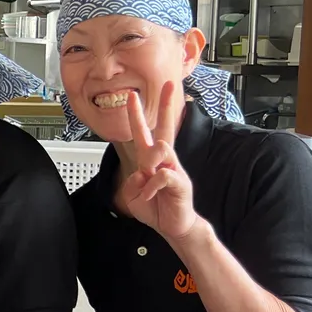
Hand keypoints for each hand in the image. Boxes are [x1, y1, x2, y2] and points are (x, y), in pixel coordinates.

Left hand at [117, 82, 198, 241]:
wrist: (173, 226)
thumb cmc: (156, 208)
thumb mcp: (134, 194)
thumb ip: (133, 181)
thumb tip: (141, 172)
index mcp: (150, 161)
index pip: (144, 132)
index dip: (136, 115)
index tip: (132, 96)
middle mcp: (164, 161)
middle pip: (165, 128)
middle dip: (166, 106)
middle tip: (169, 85)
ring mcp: (174, 170)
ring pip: (163, 149)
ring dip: (151, 159)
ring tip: (147, 173)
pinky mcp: (179, 183)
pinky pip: (163, 176)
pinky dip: (152, 186)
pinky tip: (150, 194)